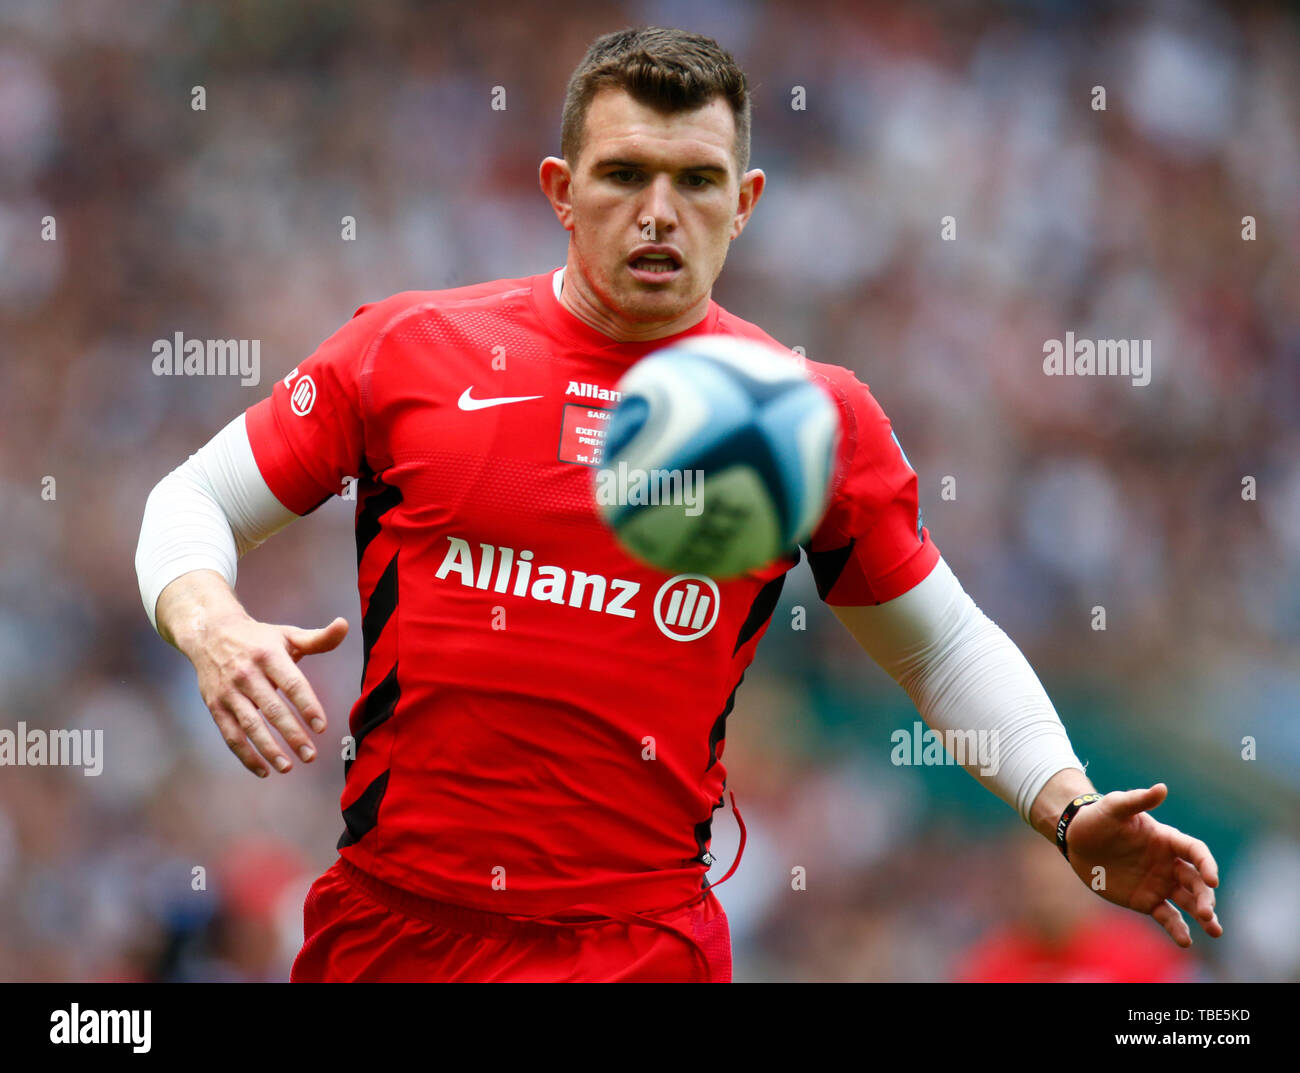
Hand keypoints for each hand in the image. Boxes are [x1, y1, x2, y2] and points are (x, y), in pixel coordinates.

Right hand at [181, 608, 348, 777]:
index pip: (292, 684)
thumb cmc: (259, 638)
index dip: (307, 706)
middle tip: (311, 756)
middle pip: (272, 709)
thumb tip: (345, 625)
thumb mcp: (287, 635)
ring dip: (268, 749)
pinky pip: (230, 735)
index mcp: (269, 656)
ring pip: (250, 726)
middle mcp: (247, 674)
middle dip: (292, 735)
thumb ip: (318, 638)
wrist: (210, 634)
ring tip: (288, 767)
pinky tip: (264, 770)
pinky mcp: (216, 706)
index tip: (321, 727)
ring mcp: (229, 692)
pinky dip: (245, 755)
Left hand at [1063, 783, 1221, 946]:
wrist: (1076, 839)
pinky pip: (1167, 916)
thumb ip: (1137, 800)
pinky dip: (1178, 928)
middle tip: (1206, 912)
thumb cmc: (1097, 818)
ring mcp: (1159, 883)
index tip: (1212, 880)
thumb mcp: (1114, 806)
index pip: (1195, 851)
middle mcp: (1169, 863)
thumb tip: (1162, 788)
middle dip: (1205, 897)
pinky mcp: (1147, 900)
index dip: (1207, 864)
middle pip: (1196, 881)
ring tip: (1214, 929)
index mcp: (1167, 840)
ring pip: (1189, 901)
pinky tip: (1185, 941)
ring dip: (1203, 914)